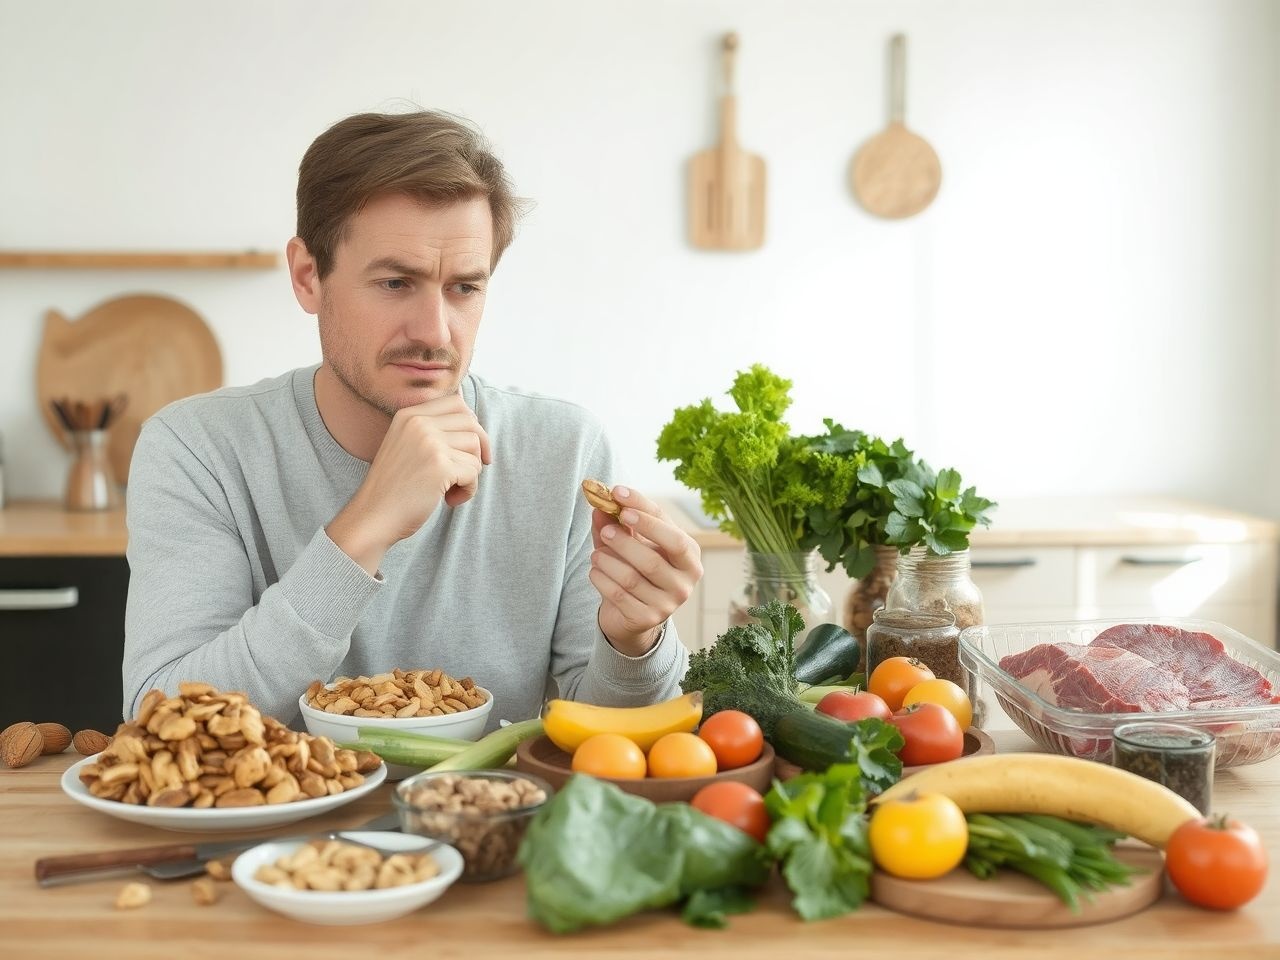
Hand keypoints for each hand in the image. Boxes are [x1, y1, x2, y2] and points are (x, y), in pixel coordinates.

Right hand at [327, 395, 491, 572]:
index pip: (457, 403)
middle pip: (471, 423)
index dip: (472, 426)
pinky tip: (450, 500)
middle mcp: (418, 423)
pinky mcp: (439, 466)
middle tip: (467, 472)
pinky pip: (474, 472)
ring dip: (471, 473)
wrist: (373, 517)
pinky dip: (468, 490)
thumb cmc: (394, 487)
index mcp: (409, 415)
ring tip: (451, 489)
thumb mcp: (405, 445)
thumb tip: (474, 419)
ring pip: (475, 449)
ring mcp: (429, 443)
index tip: (470, 449)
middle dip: (479, 449)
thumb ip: (431, 429)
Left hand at [588, 485, 702, 656]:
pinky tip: (595, 571)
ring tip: (595, 554)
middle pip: (652, 559)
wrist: (633, 613)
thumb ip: (618, 524)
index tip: (618, 495)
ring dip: (608, 561)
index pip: (671, 531)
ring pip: (632, 578)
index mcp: (689, 556)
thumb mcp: (633, 542)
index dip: (644, 512)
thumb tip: (599, 505)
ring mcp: (668, 604)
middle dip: (624, 541)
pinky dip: (602, 579)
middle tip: (605, 530)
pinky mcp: (647, 619)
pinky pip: (619, 596)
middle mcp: (685, 582)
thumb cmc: (637, 568)